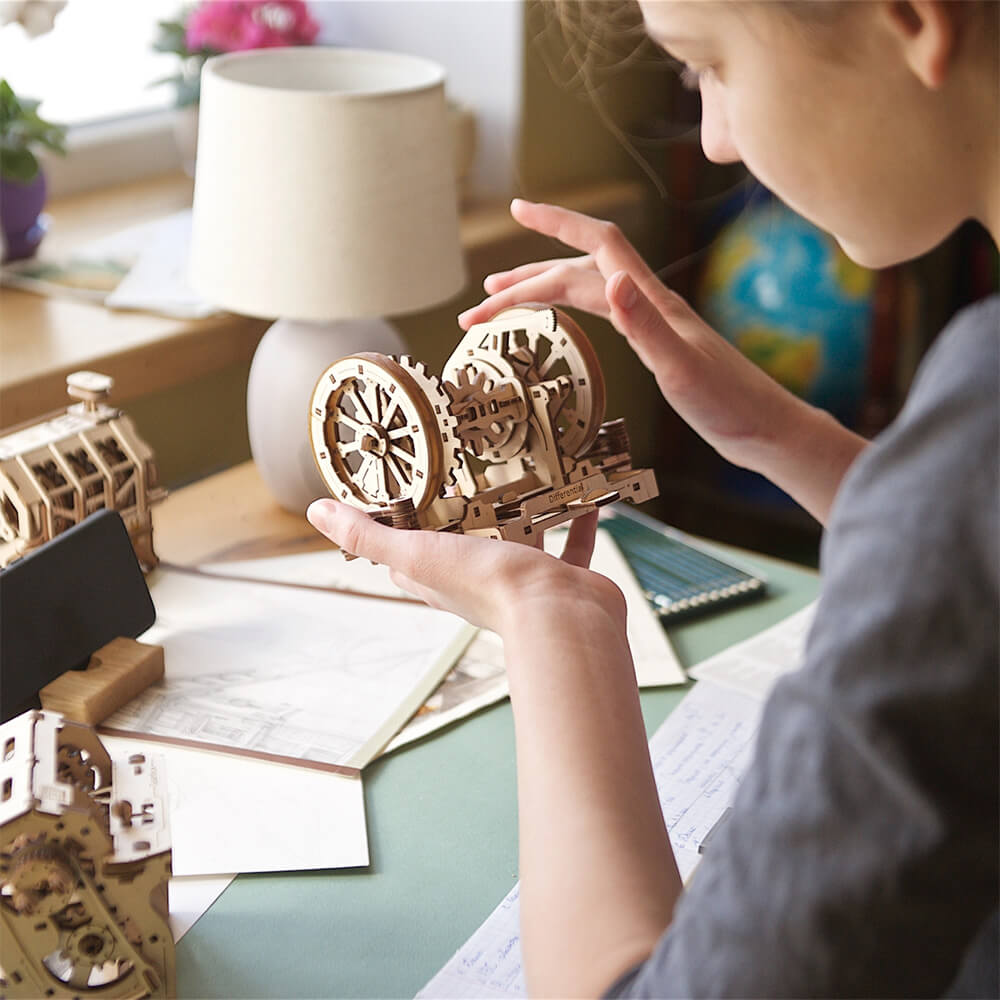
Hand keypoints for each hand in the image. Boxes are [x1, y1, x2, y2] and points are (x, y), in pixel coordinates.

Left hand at [306, 501, 624, 636]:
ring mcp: (523, 582)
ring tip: (525, 481)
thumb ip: (368, 536)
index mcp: (440, 579)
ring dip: (522, 517)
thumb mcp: (416, 552)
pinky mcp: (562, 579)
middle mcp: (479, 582)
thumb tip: (318, 512)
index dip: (394, 536)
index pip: (404, 561)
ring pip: (520, 544)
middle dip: (462, 520)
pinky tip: (583, 500)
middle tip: (465, 479)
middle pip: (463, 549)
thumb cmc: (488, 588)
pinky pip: (570, 547)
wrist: (560, 616)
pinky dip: (576, 524)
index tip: (394, 504)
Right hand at [458, 199, 866, 521]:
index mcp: (652, 300)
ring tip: (502, 304)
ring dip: (542, 294)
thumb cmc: (728, 404)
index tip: (519, 208)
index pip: (598, 244)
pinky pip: (601, 316)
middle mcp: (650, 303)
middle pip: (578, 273)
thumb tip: (610, 277)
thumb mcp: (680, 368)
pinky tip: (563, 322)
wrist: (763, 430)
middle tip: (480, 300)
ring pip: (586, 294)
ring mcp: (654, 324)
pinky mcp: (658, 347)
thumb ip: (645, 323)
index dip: (558, 222)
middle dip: (526, 279)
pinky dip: (570, 312)